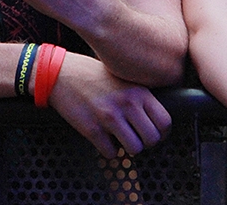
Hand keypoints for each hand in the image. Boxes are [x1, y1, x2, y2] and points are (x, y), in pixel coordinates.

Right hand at [48, 53, 170, 157]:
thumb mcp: (123, 78)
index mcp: (138, 91)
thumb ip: (140, 97)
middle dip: (144, 142)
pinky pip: (110, 153)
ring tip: (118, 137)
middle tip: (134, 137)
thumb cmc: (92, 76)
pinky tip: (102, 137)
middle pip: (152, 139)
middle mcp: (127, 103)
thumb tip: (155, 119)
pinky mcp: (92, 129)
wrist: (61, 73)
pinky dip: (107, 149)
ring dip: (126, 147)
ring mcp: (109, 117)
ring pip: (134, 149)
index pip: (165, 122)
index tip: (153, 133)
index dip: (161, 133)